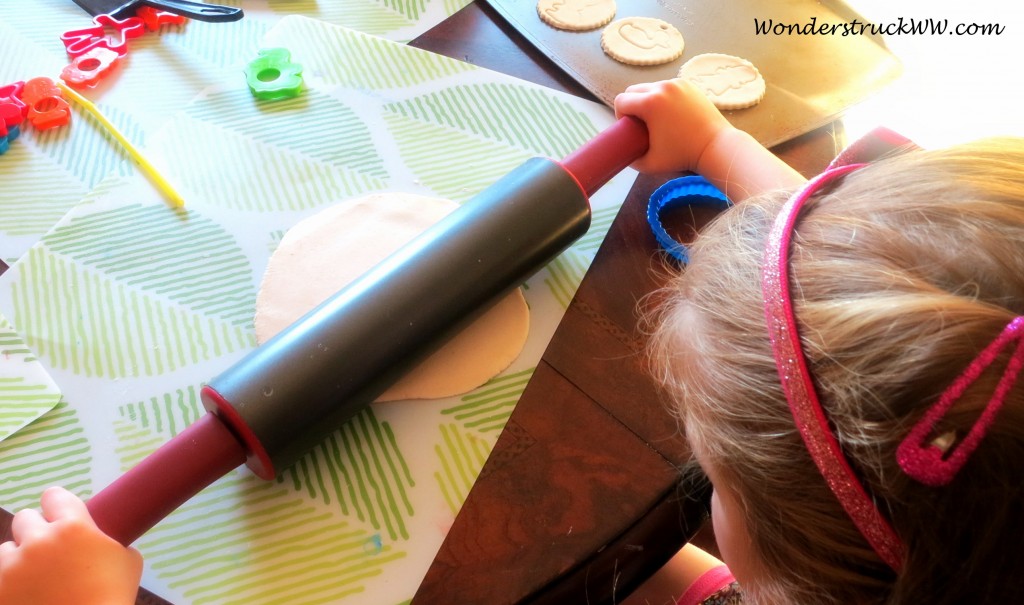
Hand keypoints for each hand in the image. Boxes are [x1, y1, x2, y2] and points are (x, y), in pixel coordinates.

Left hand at [0, 487, 142, 604]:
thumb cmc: (113, 597)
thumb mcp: (127, 560)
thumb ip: (108, 541)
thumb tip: (99, 538)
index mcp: (73, 527)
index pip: (53, 495)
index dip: (58, 505)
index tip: (60, 515)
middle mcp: (39, 541)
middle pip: (25, 518)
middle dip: (36, 531)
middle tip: (50, 549)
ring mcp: (13, 567)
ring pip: (7, 549)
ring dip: (19, 559)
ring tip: (37, 578)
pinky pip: (0, 576)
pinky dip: (11, 583)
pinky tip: (29, 593)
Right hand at [614, 78, 731, 173]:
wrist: (714, 146)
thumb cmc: (682, 156)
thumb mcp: (650, 163)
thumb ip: (631, 158)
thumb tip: (624, 153)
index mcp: (650, 103)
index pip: (621, 101)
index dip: (620, 116)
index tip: (629, 128)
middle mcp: (662, 87)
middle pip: (633, 90)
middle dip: (632, 106)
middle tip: (640, 124)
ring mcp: (677, 84)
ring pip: (650, 87)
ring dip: (647, 100)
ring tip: (656, 119)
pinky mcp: (688, 85)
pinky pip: (666, 88)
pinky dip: (663, 97)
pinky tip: (670, 113)